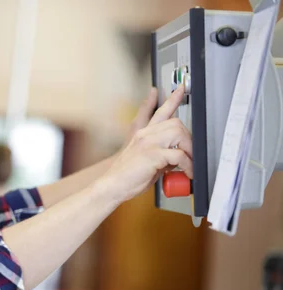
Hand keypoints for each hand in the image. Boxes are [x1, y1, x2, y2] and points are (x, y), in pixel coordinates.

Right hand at [101, 85, 191, 202]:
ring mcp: (147, 143)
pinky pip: (179, 155)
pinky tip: (187, 173)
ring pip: (179, 134)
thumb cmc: (127, 177)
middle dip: (188, 138)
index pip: (159, 112)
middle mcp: (144, 135)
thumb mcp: (146, 162)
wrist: (113, 186)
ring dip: (189, 150)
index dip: (172, 99)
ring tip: (189, 164)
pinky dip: (188, 165)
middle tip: (191, 155)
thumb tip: (178, 158)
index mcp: (142, 135)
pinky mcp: (151, 154)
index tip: (181, 88)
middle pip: (176, 122)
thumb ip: (161, 155)